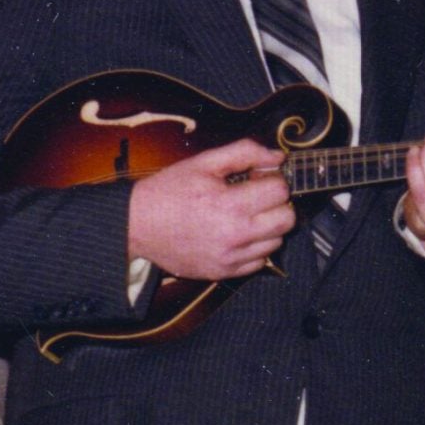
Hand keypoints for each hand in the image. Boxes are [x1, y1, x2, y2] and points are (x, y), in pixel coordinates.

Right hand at [125, 138, 293, 279]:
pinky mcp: (224, 272)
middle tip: (257, 196)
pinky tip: (237, 234)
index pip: (280, 190)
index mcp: (229, 204)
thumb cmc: (168, 191)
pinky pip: (259, 262)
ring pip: (276, 242)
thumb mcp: (203, 162)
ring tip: (245, 216)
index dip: (271, 179)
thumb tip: (277, 157)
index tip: (257, 178)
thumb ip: (244, 153)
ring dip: (268, 226)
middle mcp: (234, 235)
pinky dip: (255, 248)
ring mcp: (230, 258)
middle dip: (277, 203)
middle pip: (286, 219)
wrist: (137, 225)